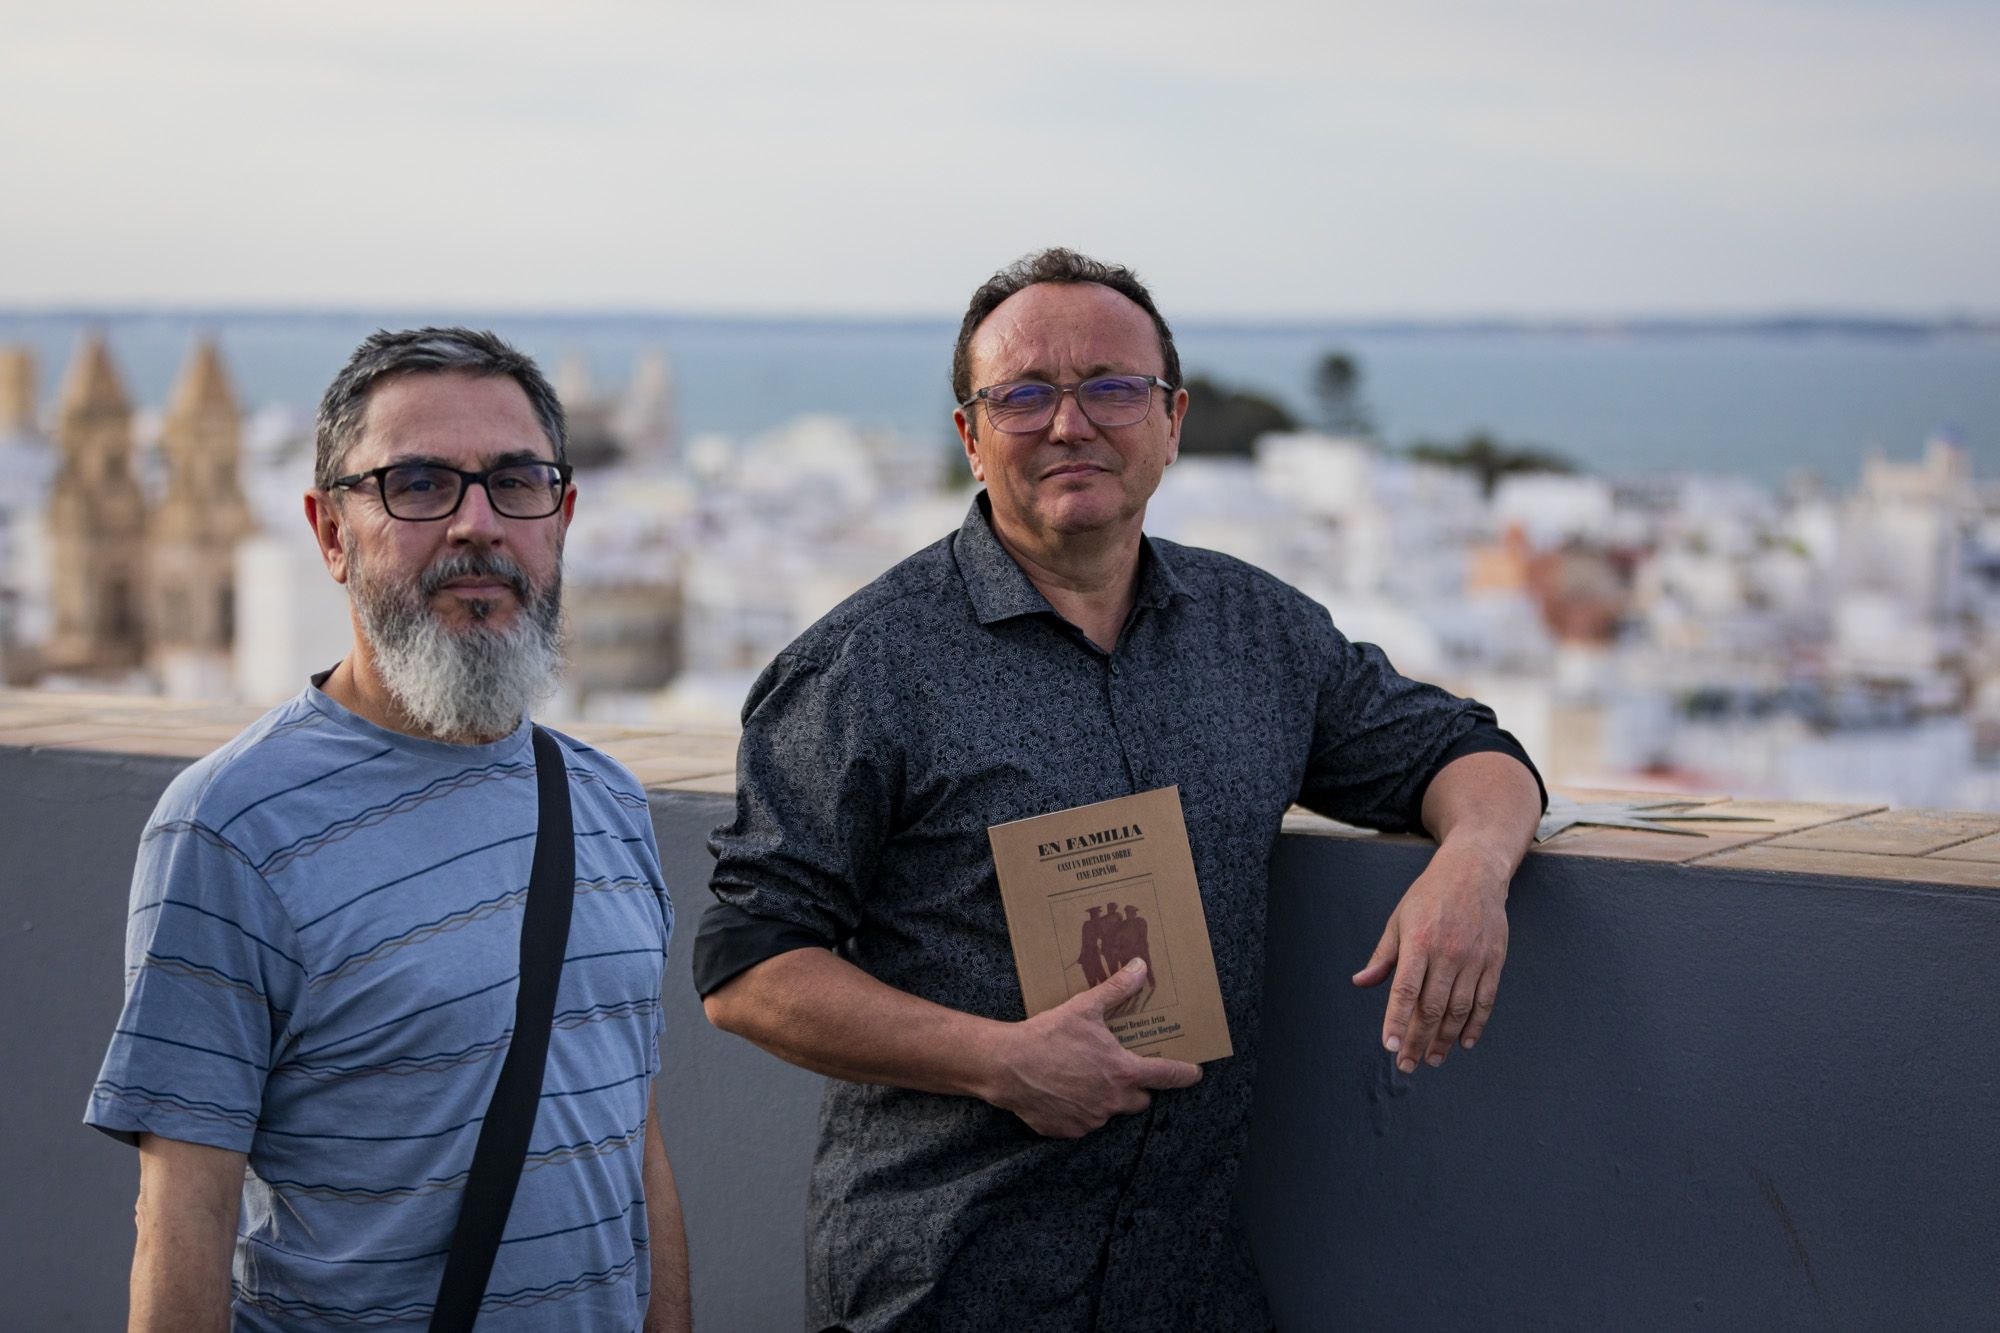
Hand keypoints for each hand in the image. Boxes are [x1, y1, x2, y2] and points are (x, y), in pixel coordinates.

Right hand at [984, 959, 1201, 1136]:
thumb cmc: (1048, 1036)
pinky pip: (1084, 1122)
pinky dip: (1079, 1109)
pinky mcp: (1070, 1130)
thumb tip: (1140, 967)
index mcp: (1123, 1071)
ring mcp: (1092, 1119)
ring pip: (1110, 1111)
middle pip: (1140, 1100)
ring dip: (1104, 1098)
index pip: (1167, 1076)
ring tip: (1082, 1077)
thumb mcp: (1084, 1008)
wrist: (1008, 1066)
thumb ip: (1117, 990)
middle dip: (1135, 1087)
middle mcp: (1113, 1100)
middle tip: (1118, 1069)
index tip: (1194, 1072)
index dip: (1184, 1074)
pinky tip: (1062, 1091)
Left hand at [1351, 841, 1510, 1072]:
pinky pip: (1485, 1001)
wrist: (1474, 871)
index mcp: (1418, 941)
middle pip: (1431, 1007)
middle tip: (1408, 1064)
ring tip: (1431, 1059)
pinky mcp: (1494, 961)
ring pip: (1459, 1010)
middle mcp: (1447, 953)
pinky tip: (1464, 1043)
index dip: (1396, 1021)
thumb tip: (1361, 982)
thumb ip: (1383, 956)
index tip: (1390, 1046)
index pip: (1404, 990)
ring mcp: (1474, 958)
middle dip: (1417, 1040)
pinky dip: (1475, 1025)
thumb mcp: (1399, 919)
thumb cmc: (1430, 895)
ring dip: (1444, 1040)